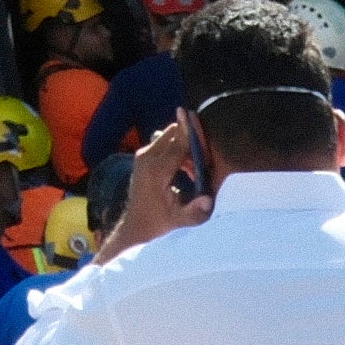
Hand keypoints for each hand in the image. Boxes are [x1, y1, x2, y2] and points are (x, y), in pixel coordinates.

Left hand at [110, 125, 207, 255]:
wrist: (136, 225)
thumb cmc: (158, 222)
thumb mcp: (178, 220)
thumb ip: (194, 211)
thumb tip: (208, 200)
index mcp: (156, 171)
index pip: (178, 144)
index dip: (192, 134)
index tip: (200, 119)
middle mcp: (147, 158)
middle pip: (172, 134)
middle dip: (191, 139)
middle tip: (206, 155)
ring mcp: (143, 156)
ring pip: (169, 137)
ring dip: (185, 145)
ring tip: (196, 167)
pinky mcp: (143, 157)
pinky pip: (165, 144)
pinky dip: (178, 149)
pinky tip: (187, 168)